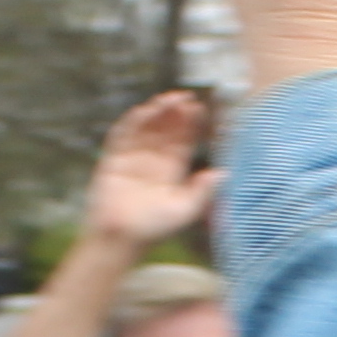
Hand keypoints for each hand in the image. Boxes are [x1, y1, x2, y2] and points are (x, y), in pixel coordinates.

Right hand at [79, 87, 220, 257]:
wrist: (120, 239)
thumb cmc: (153, 229)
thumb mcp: (185, 210)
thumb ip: (203, 191)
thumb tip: (223, 173)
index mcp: (171, 172)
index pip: (183, 142)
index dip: (190, 125)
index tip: (199, 108)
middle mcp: (153, 162)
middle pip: (166, 131)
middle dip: (175, 114)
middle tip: (185, 97)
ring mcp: (132, 159)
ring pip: (146, 129)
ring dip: (156, 113)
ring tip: (166, 100)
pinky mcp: (113, 160)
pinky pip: (122, 136)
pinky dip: (131, 123)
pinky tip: (143, 111)